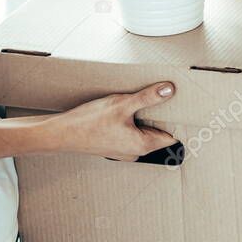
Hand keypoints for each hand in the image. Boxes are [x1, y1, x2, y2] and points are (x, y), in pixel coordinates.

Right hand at [43, 82, 177, 160]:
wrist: (59, 133)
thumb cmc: (88, 123)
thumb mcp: (123, 104)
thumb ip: (148, 98)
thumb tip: (169, 90)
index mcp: (142, 146)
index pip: (172, 136)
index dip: (178, 122)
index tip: (182, 108)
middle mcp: (135, 152)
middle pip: (159, 132)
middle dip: (161, 116)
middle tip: (162, 98)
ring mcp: (124, 149)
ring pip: (144, 131)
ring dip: (144, 117)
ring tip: (140, 101)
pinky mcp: (114, 144)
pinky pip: (131, 132)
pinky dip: (132, 120)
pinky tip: (125, 108)